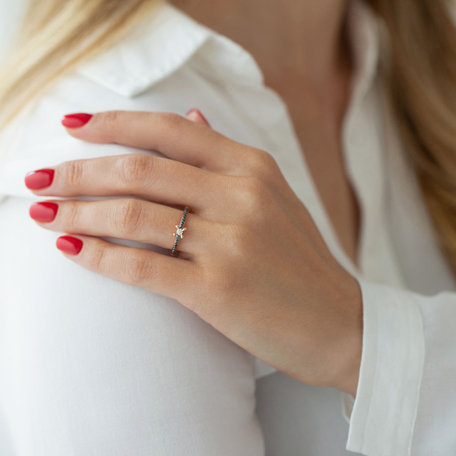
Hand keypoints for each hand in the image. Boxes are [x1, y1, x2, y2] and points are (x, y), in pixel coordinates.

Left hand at [25, 109, 362, 395]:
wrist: (338, 323)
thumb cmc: (299, 262)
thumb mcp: (274, 196)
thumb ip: (227, 157)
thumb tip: (190, 117)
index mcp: (253, 167)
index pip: (168, 130)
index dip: (114, 124)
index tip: (72, 127)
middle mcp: (242, 195)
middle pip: (140, 169)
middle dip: (79, 171)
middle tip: (38, 177)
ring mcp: (231, 242)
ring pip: (133, 213)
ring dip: (77, 210)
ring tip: (40, 212)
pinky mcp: (218, 289)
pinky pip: (141, 265)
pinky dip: (97, 255)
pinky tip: (69, 248)